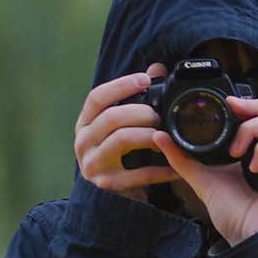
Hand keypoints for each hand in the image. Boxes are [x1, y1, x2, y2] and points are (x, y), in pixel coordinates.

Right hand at [74, 65, 180, 201]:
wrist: (114, 190)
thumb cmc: (119, 150)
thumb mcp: (122, 123)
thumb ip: (137, 96)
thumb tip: (157, 68)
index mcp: (85, 123)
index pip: (97, 97)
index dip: (121, 85)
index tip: (146, 79)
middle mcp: (83, 142)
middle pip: (111, 117)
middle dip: (141, 113)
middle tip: (160, 116)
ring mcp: (92, 164)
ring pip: (121, 140)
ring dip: (148, 134)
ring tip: (166, 136)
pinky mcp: (108, 184)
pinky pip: (137, 174)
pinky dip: (159, 170)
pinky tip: (175, 167)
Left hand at [150, 90, 257, 244]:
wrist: (246, 241)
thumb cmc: (235, 216)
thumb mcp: (204, 179)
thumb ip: (185, 158)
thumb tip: (161, 137)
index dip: (249, 102)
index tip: (227, 104)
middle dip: (255, 103)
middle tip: (235, 112)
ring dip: (251, 129)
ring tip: (236, 153)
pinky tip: (250, 167)